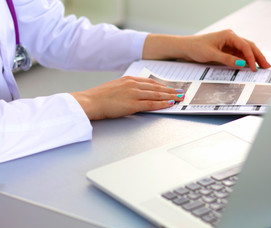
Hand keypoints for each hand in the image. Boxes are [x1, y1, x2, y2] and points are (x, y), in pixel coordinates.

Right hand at [70, 76, 184, 119]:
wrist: (90, 101)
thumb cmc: (99, 97)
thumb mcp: (114, 87)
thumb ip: (126, 88)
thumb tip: (135, 93)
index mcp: (128, 80)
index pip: (150, 82)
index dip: (162, 85)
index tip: (169, 87)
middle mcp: (133, 84)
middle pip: (156, 87)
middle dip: (170, 90)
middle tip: (180, 92)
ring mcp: (133, 94)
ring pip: (156, 95)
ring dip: (169, 96)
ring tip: (178, 98)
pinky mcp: (132, 104)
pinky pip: (151, 104)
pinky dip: (162, 104)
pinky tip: (169, 104)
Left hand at [143, 30, 270, 71]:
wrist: (185, 48)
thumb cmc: (196, 48)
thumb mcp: (212, 55)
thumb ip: (228, 60)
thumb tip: (242, 65)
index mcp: (229, 35)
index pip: (245, 46)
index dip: (252, 57)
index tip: (254, 67)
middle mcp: (230, 38)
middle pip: (249, 47)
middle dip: (258, 57)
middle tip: (266, 66)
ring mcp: (228, 43)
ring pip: (244, 51)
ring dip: (252, 59)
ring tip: (260, 67)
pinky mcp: (225, 50)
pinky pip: (237, 55)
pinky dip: (244, 61)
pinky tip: (248, 67)